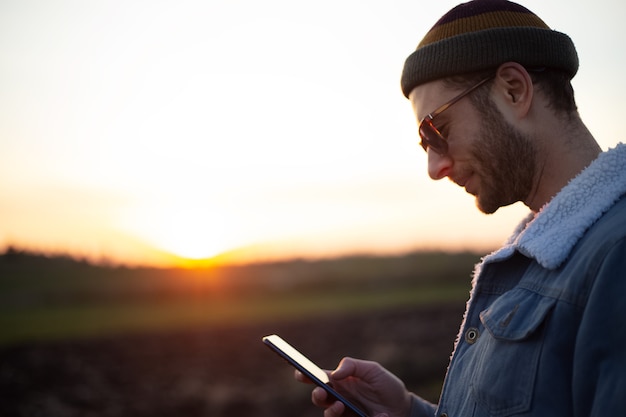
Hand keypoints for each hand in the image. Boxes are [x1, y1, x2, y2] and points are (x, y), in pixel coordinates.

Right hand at [295, 357, 410, 416]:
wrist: (404, 408)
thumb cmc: (386, 386)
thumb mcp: (373, 370)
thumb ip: (353, 366)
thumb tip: (334, 373)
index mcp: (340, 381)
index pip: (318, 378)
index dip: (305, 375)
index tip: (299, 373)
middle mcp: (339, 397)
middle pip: (319, 397)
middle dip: (316, 395)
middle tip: (321, 392)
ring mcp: (346, 412)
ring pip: (328, 414)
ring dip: (331, 410)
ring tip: (340, 405)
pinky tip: (374, 416)